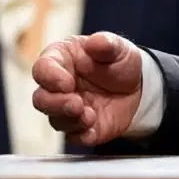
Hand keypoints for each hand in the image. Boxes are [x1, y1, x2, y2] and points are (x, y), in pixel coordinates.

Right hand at [31, 31, 144, 146]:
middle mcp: (57, 88)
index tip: (67, 83)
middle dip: (55, 104)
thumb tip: (96, 42)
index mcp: (61, 61)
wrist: (138, 88)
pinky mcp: (80, 128)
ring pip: (55, 120)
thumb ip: (107, 44)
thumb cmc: (119, 63)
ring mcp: (67, 110)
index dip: (50, 77)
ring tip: (89, 116)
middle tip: (76, 103)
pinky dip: (82, 135)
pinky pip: (74, 137)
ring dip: (70, 119)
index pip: (42, 68)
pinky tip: (93, 129)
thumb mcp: (119, 48)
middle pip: (41, 99)